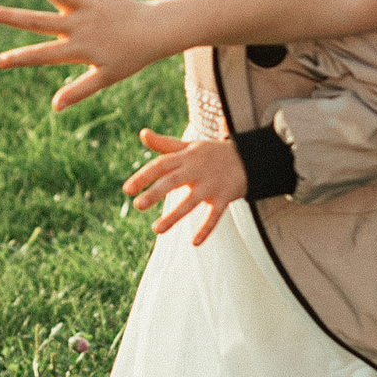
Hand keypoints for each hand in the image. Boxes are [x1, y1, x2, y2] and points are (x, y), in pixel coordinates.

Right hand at [0, 0, 165, 109]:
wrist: (155, 34)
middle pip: (39, 22)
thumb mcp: (105, 78)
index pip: (41, 55)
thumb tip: (55, 107)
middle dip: (11, 17)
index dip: (19, 59)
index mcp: (76, 49)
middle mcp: (77, 26)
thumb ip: (79, 91)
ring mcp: (87, 7)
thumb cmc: (129, 58)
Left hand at [122, 131, 247, 243]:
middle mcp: (196, 170)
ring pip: (191, 202)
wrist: (249, 157)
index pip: (161, 165)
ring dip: (174, 216)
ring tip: (156, 230)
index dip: (143, 176)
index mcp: (185, 157)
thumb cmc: (212, 153)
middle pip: (173, 181)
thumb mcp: (189, 146)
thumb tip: (142, 133)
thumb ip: (164, 144)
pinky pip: (215, 215)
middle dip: (155, 193)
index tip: (126, 190)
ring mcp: (211, 184)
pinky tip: (194, 243)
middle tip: (137, 205)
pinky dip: (206, 229)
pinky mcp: (225, 197)